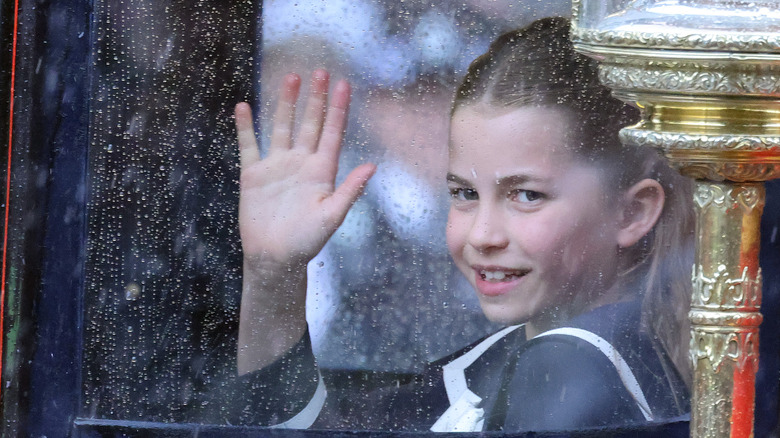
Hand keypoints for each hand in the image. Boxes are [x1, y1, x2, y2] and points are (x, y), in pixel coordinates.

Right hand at [236, 70, 375, 271]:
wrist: (275, 259)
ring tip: (290, 77)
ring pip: (281, 127)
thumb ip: (349, 190)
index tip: (345, 84)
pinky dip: (246, 127)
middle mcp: (301, 164)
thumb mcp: (331, 216)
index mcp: (322, 171)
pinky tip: (244, 106)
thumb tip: (373, 166)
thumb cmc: (306, 242)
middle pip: (310, 123)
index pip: (333, 132)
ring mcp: (277, 167)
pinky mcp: (254, 175)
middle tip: (320, 71)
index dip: (339, 108)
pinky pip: (249, 146)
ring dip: (286, 103)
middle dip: (316, 98)